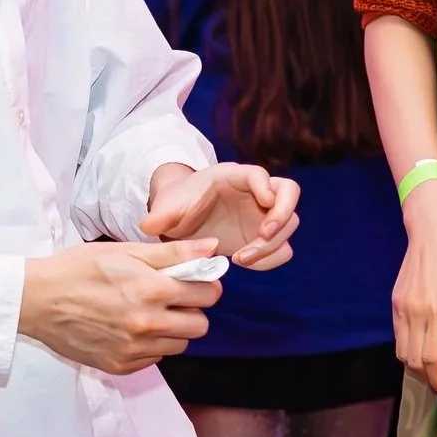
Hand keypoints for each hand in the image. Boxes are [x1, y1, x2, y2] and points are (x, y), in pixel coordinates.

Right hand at [17, 238, 221, 373]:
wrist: (36, 300)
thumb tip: (212, 248)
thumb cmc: (78, 268)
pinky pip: (154, 360)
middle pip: (200, 326)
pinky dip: (151, 346)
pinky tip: (131, 329)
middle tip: (173, 299)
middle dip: (193, 310)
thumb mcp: (124, 250)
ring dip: (173, 330)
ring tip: (150, 313)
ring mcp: (133, 349)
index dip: (205, 284)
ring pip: (180, 346)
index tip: (194, 281)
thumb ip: (173, 252)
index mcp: (152, 290)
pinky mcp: (120, 366)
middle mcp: (147, 324)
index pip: (208, 295)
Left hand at [142, 162, 300, 270]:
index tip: (263, 203)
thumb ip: (160, 216)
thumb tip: (148, 225)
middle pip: (289, 194)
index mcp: (234, 176)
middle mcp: (256, 192)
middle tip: (262, 235)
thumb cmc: (178, 203)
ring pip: (289, 224)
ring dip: (272, 243)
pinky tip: (244, 262)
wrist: (183, 216)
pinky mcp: (263, 236)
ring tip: (242, 258)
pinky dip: (270, 258)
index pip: (260, 174)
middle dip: (281, 215)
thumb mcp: (167, 207)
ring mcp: (263, 215)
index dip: (266, 187)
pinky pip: (281, 247)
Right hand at [393, 180, 436, 397]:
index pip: (431, 359)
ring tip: (431, 366)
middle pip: (412, 360)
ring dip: (414, 364)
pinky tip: (421, 344)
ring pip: (400, 350)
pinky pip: (397, 334)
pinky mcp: (395, 301)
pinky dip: (406, 346)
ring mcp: (401, 307)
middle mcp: (415, 313)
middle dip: (426, 377)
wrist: (432, 228)